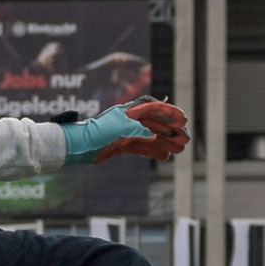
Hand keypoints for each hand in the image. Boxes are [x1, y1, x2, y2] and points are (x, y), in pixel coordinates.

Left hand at [71, 99, 189, 163]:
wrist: (78, 146)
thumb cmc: (96, 132)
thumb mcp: (118, 127)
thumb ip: (136, 129)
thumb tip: (152, 135)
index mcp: (130, 111)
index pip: (154, 108)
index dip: (170, 113)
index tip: (183, 119)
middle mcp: (130, 120)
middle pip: (156, 124)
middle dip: (172, 131)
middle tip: (186, 138)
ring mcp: (127, 133)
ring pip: (152, 137)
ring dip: (166, 143)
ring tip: (180, 149)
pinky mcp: (122, 145)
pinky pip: (142, 148)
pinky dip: (153, 151)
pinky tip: (165, 156)